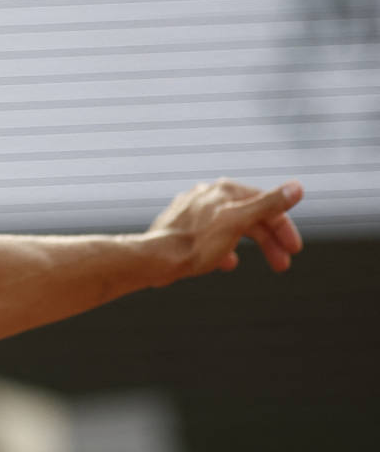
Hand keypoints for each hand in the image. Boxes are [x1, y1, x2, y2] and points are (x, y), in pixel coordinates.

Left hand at [149, 178, 303, 277]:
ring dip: (249, 246)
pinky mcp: (181, 226)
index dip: (283, 227)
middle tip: (283, 265)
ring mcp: (194, 210)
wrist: (153, 259)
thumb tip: (297, 187)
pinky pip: (210, 237)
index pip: (265, 205)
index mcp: (224, 190)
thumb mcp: (238, 223)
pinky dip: (223, 249)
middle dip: (269, 241)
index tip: (294, 250)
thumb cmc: (195, 243)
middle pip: (249, 217)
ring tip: (249, 265)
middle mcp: (208, 195)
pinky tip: (226, 263)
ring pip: (231, 227)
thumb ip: (267, 205)